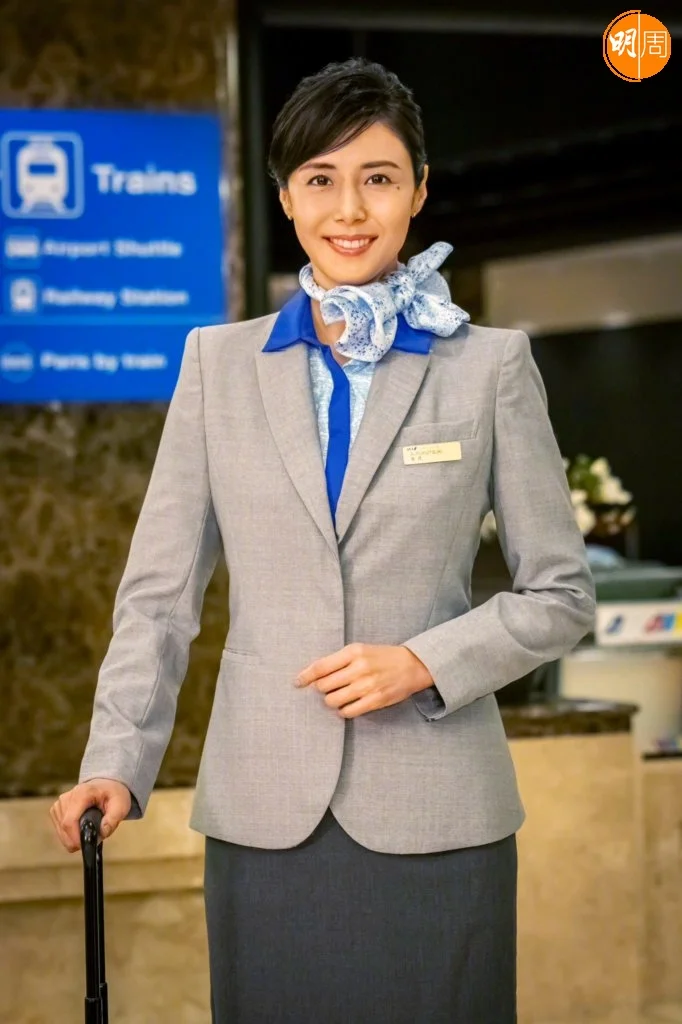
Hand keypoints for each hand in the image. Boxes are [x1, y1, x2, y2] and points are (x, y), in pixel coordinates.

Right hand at [50, 778, 131, 852]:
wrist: (106, 786)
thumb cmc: (113, 794)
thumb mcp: (121, 805)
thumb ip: (113, 819)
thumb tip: (102, 833)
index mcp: (82, 793)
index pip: (69, 821)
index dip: (75, 838)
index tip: (86, 845)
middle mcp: (66, 797)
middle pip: (64, 828)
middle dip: (77, 840)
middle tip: (93, 839)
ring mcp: (59, 803)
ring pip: (60, 831)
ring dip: (73, 838)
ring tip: (90, 830)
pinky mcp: (56, 810)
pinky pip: (59, 829)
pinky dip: (69, 834)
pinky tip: (81, 828)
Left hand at [295, 643, 433, 718]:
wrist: (411, 665)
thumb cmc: (381, 657)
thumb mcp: (360, 650)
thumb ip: (338, 660)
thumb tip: (313, 675)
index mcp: (353, 652)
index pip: (321, 666)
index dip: (306, 676)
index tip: (297, 682)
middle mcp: (359, 668)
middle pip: (324, 686)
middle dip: (322, 689)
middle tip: (327, 688)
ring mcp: (367, 685)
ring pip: (333, 700)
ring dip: (331, 701)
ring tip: (338, 696)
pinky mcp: (375, 700)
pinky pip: (348, 711)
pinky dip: (343, 711)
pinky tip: (347, 705)